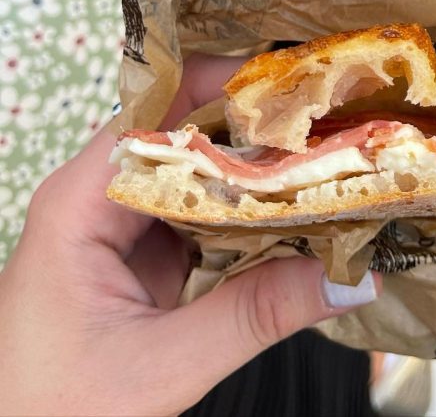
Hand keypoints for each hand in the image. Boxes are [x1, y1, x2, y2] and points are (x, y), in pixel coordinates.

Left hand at [0, 55, 379, 415]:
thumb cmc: (51, 412)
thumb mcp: (159, 368)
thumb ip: (254, 316)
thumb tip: (350, 277)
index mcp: (81, 201)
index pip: (159, 108)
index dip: (228, 85)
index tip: (298, 89)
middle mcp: (101, 194)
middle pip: (187, 127)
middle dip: (260, 120)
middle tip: (334, 118)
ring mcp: (127, 218)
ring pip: (203, 164)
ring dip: (263, 160)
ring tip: (332, 152)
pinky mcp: (149, 246)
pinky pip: (209, 204)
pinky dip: (255, 201)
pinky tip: (302, 204)